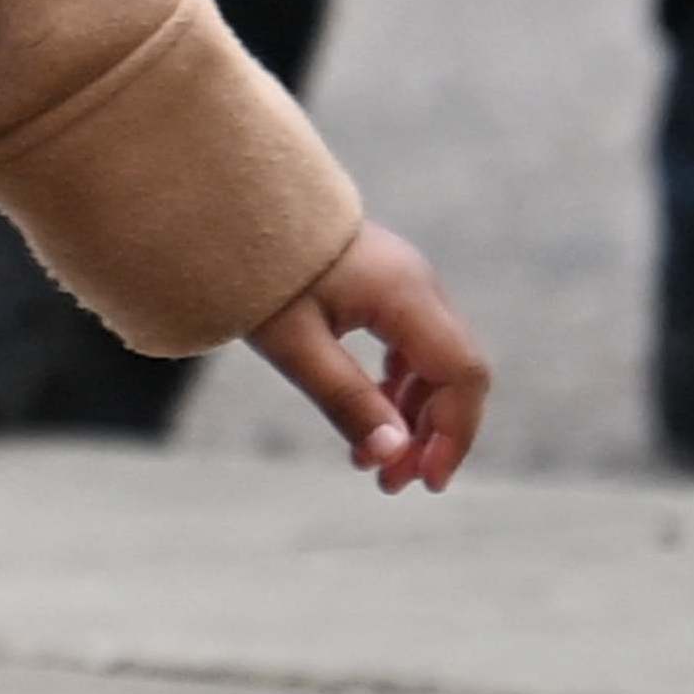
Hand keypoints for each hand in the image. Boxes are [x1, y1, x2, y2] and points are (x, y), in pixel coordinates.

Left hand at [243, 220, 489, 492]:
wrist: (231, 208)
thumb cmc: (257, 272)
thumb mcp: (293, 345)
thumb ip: (346, 400)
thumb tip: (392, 458)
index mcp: (406, 294)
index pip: (462, 375)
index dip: (454, 435)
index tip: (425, 483)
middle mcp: (420, 285)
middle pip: (456, 372)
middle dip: (433, 435)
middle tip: (392, 485)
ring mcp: (406, 282)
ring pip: (436, 362)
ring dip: (414, 417)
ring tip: (374, 467)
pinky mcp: (386, 287)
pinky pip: (412, 346)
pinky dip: (399, 389)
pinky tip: (373, 420)